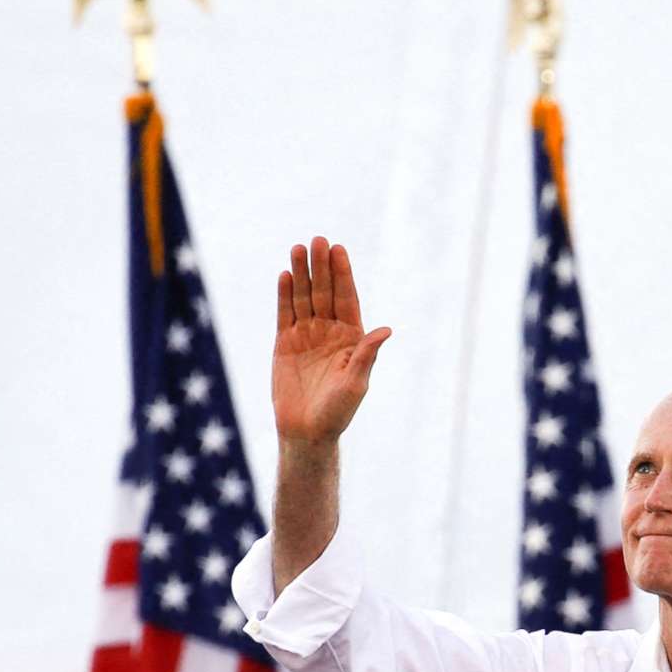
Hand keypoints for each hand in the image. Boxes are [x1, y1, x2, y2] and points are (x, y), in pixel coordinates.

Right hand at [272, 237, 390, 448]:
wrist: (306, 432)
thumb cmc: (337, 412)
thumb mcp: (356, 383)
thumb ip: (367, 355)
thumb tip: (386, 329)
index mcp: (351, 338)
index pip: (346, 299)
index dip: (343, 274)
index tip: (338, 250)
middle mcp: (329, 332)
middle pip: (325, 292)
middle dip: (321, 266)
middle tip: (317, 240)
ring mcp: (306, 336)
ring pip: (304, 298)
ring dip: (302, 274)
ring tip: (298, 248)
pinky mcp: (285, 344)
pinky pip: (285, 314)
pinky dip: (285, 295)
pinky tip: (285, 276)